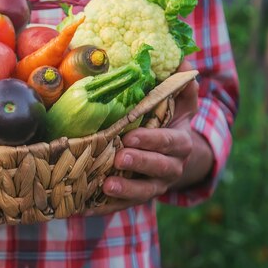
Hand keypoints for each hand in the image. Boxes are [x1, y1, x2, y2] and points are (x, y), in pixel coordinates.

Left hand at [87, 62, 213, 215]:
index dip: (152, 140)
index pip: (169, 142)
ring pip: (144, 191)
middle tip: (119, 157)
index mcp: (179, 143)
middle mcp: (170, 167)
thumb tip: (180, 59)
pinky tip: (86, 207)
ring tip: (107, 184)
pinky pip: (123, 206)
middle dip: (139, 163)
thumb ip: (181, 85)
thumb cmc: (171, 122)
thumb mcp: (181, 104)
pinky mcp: (137, 197)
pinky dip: (106, 208)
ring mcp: (154, 185)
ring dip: (126, 189)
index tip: (131, 135)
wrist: (178, 158)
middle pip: (159, 168)